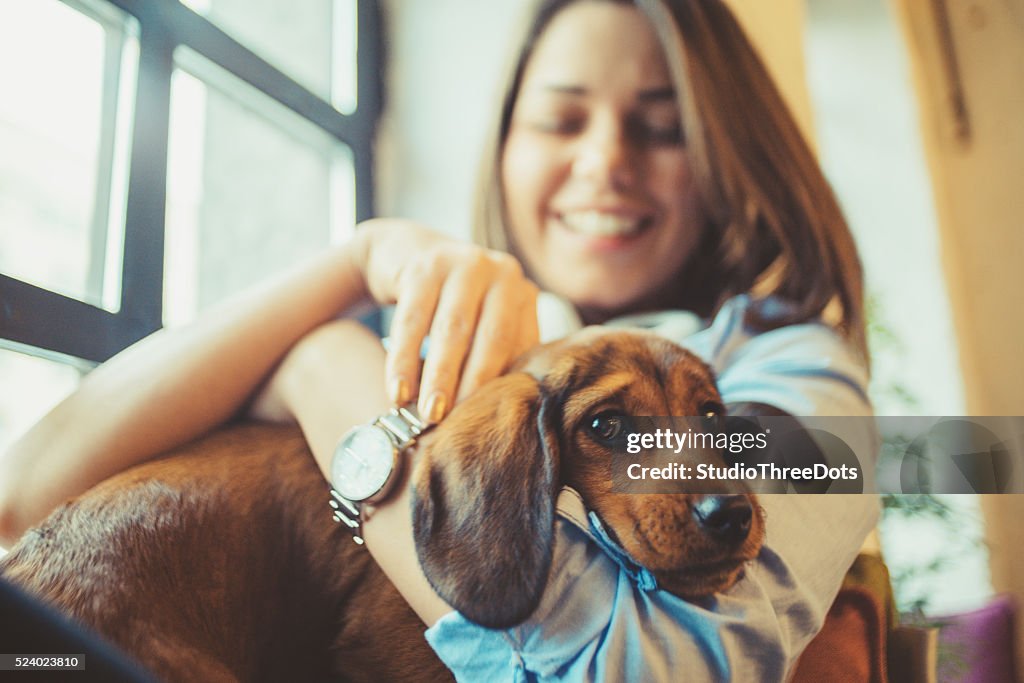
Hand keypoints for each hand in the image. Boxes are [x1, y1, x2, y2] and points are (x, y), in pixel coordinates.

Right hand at [356, 219, 538, 421]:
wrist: (407, 251)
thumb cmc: (453, 304)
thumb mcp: (482, 321)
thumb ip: (497, 356)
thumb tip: (497, 414)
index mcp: (521, 293)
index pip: (516, 348)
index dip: (500, 388)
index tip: (483, 424)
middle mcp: (500, 273)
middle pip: (489, 338)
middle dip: (470, 385)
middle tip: (455, 424)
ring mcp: (463, 263)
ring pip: (451, 329)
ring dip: (437, 377)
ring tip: (425, 415)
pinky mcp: (424, 264)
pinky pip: (412, 319)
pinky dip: (403, 359)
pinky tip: (397, 389)